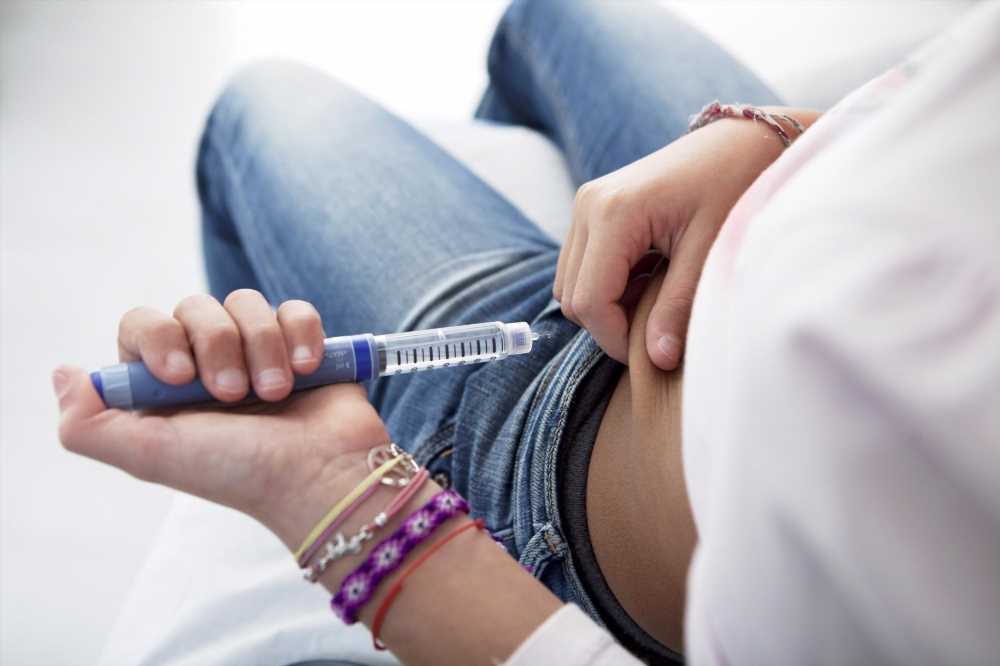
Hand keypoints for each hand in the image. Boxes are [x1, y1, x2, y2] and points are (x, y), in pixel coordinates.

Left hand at [53, 289, 388, 546]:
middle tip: (235, 394)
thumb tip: (64, 374)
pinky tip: (308, 369)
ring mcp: (258, 352)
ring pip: (245, 302)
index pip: (142, 325)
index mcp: (167, 389)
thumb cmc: (237, 471)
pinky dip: (301, 333)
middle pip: (194, 306)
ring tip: (277, 392)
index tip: (181, 377)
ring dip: (262, 346)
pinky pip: (294, 308)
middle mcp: (210, 365)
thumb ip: (86, 425)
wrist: (319, 475)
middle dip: (218, 345)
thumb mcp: (149, 455)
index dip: (159, 338)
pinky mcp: (303, 345)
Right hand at [554, 117, 788, 369]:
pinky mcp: (591, 209)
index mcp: (614, 213)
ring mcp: (585, 205)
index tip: (653, 352)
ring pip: (570, 285)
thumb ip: (678, 307)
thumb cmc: (733, 187)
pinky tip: (648, 279)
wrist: (740, 141)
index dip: (615, 338)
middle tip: (657, 329)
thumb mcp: (710, 251)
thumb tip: (658, 360)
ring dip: (607, 306)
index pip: (590, 301)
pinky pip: (580, 267)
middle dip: (609, 325)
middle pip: (572, 297)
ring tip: (655, 300)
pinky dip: (607, 286)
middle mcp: (588, 206)